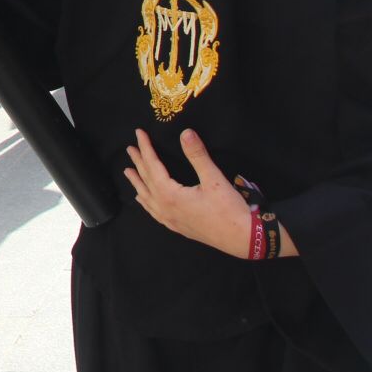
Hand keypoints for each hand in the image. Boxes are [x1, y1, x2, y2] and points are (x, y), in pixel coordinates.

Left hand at [124, 129, 280, 258]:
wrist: (242, 238)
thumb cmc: (229, 209)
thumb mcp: (213, 179)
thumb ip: (197, 155)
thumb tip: (185, 132)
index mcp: (170, 195)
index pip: (152, 166)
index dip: (146, 148)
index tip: (138, 133)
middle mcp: (165, 208)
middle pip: (147, 181)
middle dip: (138, 163)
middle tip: (129, 149)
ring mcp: (170, 220)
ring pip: (147, 198)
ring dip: (138, 183)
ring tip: (128, 172)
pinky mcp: (178, 227)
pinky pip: (154, 212)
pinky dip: (146, 202)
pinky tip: (144, 200)